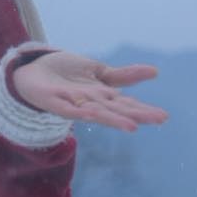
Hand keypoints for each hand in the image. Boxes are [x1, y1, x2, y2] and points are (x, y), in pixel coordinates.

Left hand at [12, 50, 167, 131]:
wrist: (33, 70)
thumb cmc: (65, 74)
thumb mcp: (98, 70)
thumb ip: (123, 75)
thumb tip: (155, 71)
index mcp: (102, 96)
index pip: (126, 103)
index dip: (144, 109)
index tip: (163, 116)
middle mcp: (91, 102)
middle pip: (116, 109)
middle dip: (137, 115)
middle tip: (159, 120)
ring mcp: (73, 103)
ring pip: (96, 112)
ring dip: (113, 119)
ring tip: (132, 126)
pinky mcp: (54, 102)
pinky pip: (69, 109)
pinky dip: (81, 111)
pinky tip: (93, 114)